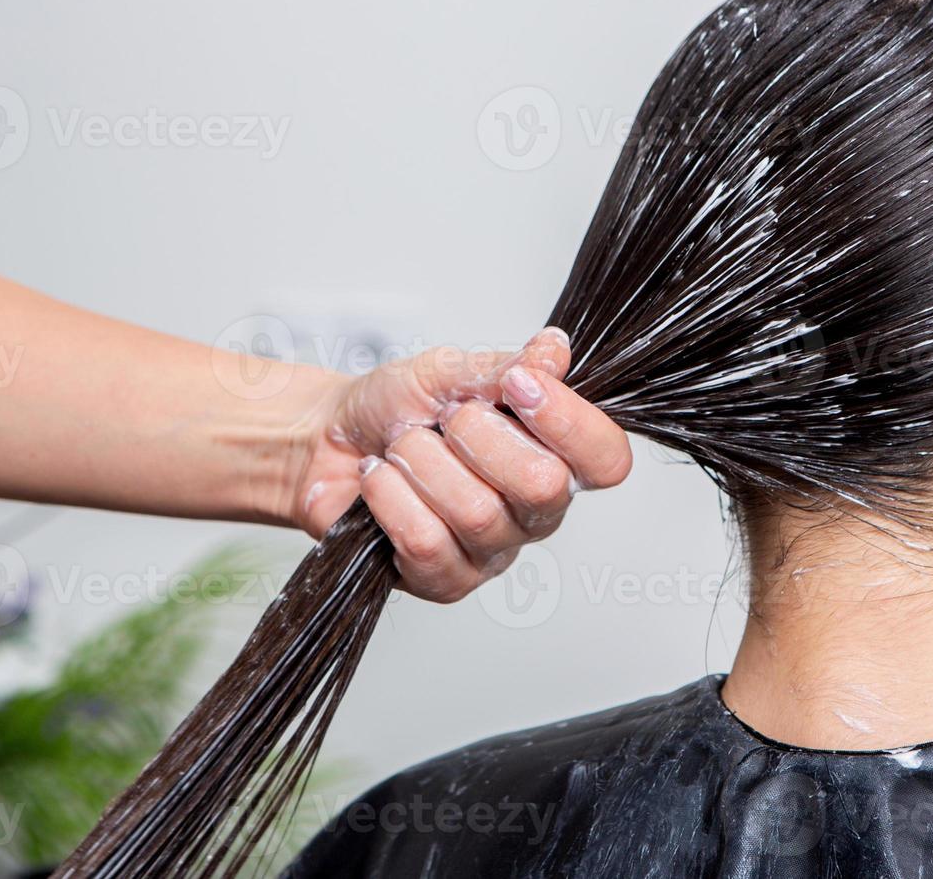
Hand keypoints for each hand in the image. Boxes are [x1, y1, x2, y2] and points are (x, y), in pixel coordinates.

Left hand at [289, 329, 632, 601]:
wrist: (326, 440)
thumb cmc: (394, 407)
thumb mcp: (448, 370)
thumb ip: (504, 367)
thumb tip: (554, 351)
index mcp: (555, 455)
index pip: (606, 458)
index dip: (570, 423)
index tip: (518, 386)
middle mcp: (535, 510)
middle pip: (543, 487)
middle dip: (477, 437)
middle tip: (443, 421)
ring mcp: (492, 550)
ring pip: (476, 513)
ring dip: (423, 464)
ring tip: (402, 450)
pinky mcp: (445, 580)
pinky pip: (426, 541)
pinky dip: (391, 497)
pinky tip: (382, 482)